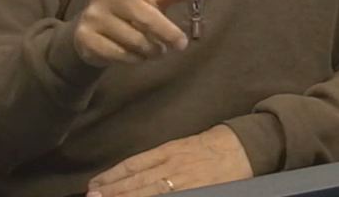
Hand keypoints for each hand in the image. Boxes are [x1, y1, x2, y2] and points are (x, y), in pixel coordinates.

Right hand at [73, 0, 204, 67]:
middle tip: (181, 44)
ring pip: (135, 40)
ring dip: (153, 50)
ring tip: (158, 50)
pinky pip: (121, 54)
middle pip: (144, 17)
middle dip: (167, 33)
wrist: (94, 30)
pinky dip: (136, 59)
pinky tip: (139, 56)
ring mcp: (92, 16)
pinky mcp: (86, 38)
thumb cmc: (132, 6)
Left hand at [87, 124, 253, 195]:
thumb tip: (136, 173)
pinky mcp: (195, 189)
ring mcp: (183, 180)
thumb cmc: (215, 145)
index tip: (95, 184)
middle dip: (111, 191)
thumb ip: (161, 158)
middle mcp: (171, 165)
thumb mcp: (184, 146)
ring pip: (146, 192)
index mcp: (168, 151)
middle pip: (135, 181)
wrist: (244, 146)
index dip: (112, 176)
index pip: (133, 165)